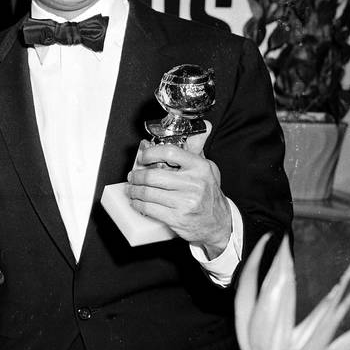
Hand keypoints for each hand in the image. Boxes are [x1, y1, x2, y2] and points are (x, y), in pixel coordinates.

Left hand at [126, 123, 231, 257]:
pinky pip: (149, 208)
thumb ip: (198, 147)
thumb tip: (203, 125)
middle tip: (132, 176)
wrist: (217, 224)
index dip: (151, 153)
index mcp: (200, 167)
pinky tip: (136, 202)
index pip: (170, 152)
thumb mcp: (207, 168)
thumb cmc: (208, 194)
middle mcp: (194, 184)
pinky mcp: (177, 218)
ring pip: (148, 193)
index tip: (143, 157)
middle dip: (137, 176)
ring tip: (132, 189)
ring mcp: (186, 202)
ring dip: (134, 190)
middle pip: (153, 176)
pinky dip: (138, 204)